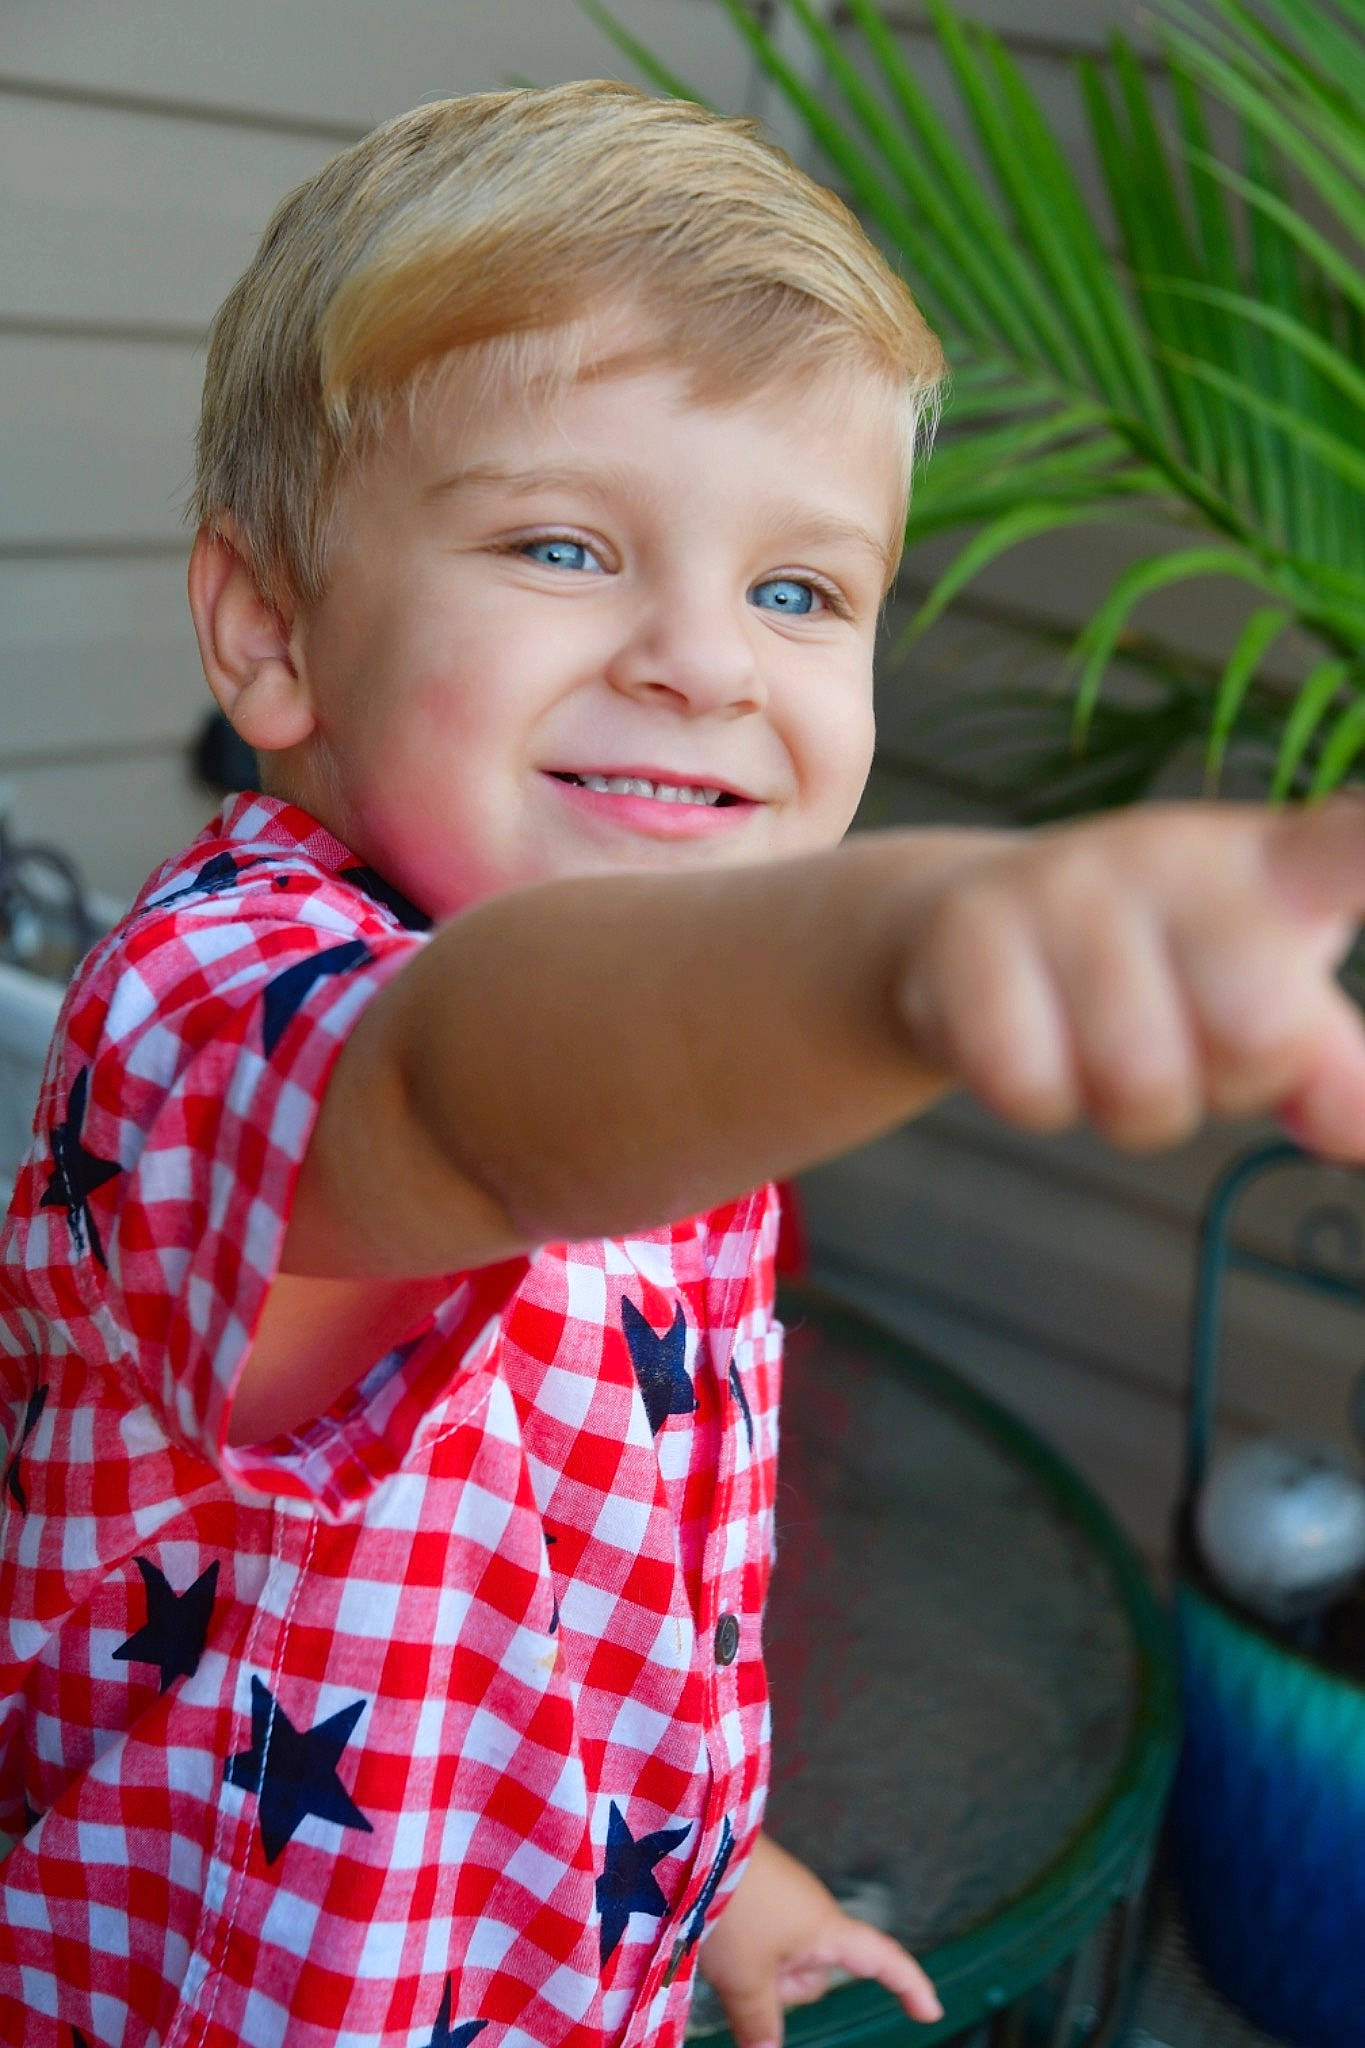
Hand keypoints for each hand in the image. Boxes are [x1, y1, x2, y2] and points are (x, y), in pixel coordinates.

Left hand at [698, 1833, 941, 2047]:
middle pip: (814, 1975)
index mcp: (826, 1929)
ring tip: (724, 1943)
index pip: (882, 1959)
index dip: (908, 1985)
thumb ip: (761, 2023)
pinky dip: (745, 1948)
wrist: (690, 1839)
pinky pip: (763, 1937)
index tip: (930, 2012)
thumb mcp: (743, 1977)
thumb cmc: (729, 1906)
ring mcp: (785, 1897)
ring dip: (758, 1968)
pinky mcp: (759, 1887)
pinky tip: (717, 1935)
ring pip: (782, 1960)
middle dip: (783, 1988)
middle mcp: (813, 1911)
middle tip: (744, 1970)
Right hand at [892, 796, 1364, 1158]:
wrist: (966, 931)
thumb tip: (1355, 1126)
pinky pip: (1029, 1085)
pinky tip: (1024, 1038)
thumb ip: (1328, 1069)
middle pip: (1256, 1038)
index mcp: (1275, 866)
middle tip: (1175, 1037)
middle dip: (1219, 1081)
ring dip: (1120, 1103)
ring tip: (1095, 1042)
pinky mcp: (972, 928)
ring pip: (1137, 1085)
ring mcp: (1068, 884)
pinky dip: (1033, 1097)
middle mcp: (1175, 855)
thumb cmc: (1154, 971)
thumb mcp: (1256, 1009)